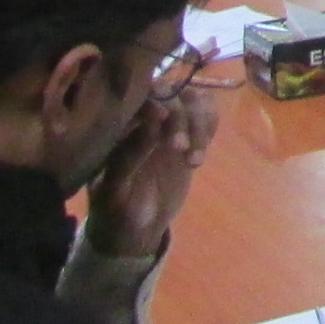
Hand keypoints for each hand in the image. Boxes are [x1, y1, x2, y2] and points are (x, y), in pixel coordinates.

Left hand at [83, 83, 215, 258]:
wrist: (135, 231)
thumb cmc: (116, 211)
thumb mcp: (115, 190)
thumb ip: (130, 156)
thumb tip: (154, 123)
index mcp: (118, 125)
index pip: (139, 94)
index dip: (154, 99)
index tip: (162, 117)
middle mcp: (144, 117)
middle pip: (171, 92)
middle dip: (180, 117)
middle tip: (180, 149)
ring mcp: (169, 126)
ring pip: (193, 101)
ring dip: (199, 125)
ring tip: (195, 160)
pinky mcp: (189, 136)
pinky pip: (206, 116)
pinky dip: (209, 127)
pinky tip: (199, 156)